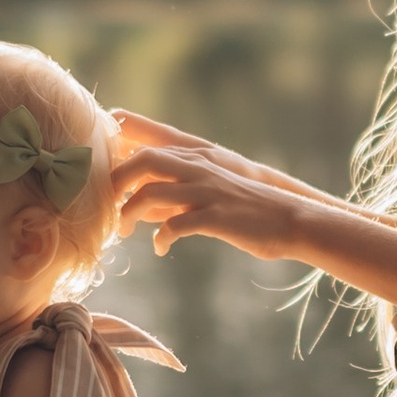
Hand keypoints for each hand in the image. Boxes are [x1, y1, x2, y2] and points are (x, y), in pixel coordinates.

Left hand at [108, 111, 311, 261]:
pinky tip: (161, 249)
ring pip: (152, 192)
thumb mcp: (211, 190)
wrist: (290, 220)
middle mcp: (199, 169)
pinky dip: (161, 238)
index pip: (148, 147)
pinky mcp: (216, 216)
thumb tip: (141, 204)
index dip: (120, 163)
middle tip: (107, 207)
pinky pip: (175, 225)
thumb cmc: (247, 209)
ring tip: (124, 231)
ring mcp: (207, 191)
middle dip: (117, 182)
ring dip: (130, 213)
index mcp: (197, 159)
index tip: (105, 184)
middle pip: (144, 160)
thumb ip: (178, 190)